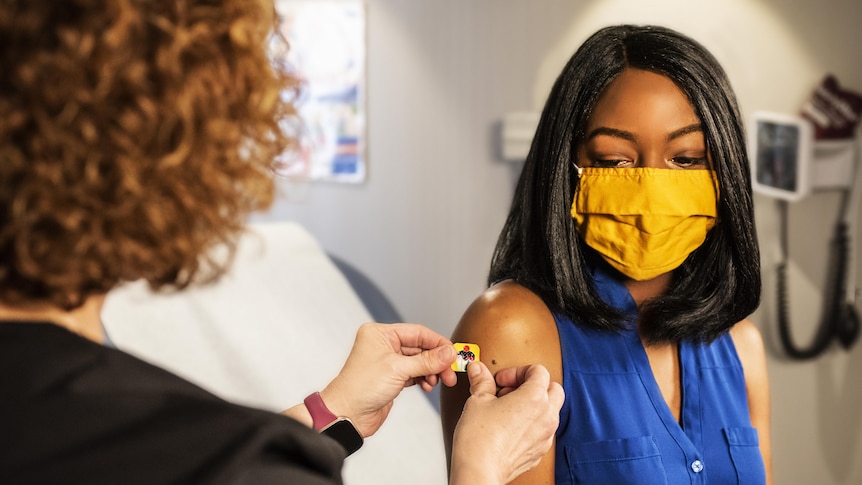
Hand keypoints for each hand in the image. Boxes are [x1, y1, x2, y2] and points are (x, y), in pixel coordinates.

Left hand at [318, 323, 457, 436]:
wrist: (347, 415)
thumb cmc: (360, 388)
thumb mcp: (398, 370)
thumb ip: (427, 361)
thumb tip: (449, 353)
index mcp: (380, 334)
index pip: (417, 332)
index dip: (437, 343)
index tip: (453, 353)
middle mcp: (383, 345)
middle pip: (420, 347)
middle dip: (436, 360)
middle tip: (449, 372)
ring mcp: (388, 362)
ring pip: (419, 361)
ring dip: (431, 371)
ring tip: (439, 381)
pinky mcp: (391, 378)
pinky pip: (414, 373)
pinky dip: (423, 378)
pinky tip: (428, 385)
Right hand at [449, 362, 563, 484]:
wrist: (479, 470)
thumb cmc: (480, 439)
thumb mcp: (478, 400)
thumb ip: (482, 381)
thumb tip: (479, 371)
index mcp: (535, 398)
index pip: (539, 371)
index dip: (517, 371)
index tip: (502, 380)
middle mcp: (546, 416)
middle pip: (554, 389)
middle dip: (533, 385)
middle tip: (511, 391)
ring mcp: (546, 436)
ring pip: (551, 411)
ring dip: (535, 405)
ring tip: (509, 409)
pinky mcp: (540, 451)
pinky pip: (543, 431)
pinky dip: (532, 424)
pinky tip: (510, 427)